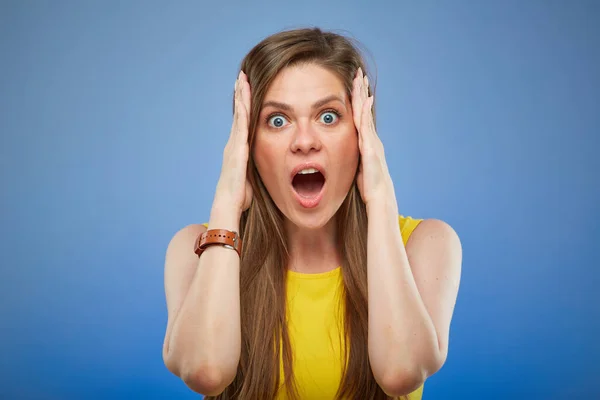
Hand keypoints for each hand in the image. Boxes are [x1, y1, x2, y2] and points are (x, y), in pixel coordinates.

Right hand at [214, 71, 252, 216]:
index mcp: (237, 150)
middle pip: (238, 113)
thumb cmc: (240, 196)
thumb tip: (259, 173)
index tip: (245, 93)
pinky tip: (244, 94)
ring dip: (240, 95)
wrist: (229, 202)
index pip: (242, 124)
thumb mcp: (249, 179)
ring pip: (239, 113)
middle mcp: (233, 143)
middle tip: (241, 77)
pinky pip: (241, 121)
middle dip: (240, 95)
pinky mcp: (238, 145)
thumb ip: (253, 170)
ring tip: (242, 79)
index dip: (243, 108)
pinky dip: (242, 107)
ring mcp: (234, 143)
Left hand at [352, 68, 394, 207]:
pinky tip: (364, 99)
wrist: (379, 196)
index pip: (361, 116)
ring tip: (360, 79)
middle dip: (361, 92)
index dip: (358, 101)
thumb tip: (349, 155)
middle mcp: (370, 138)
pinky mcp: (369, 147)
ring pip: (365, 113)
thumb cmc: (368, 185)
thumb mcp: (358, 166)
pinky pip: (365, 125)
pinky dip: (364, 111)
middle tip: (359, 73)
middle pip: (364, 110)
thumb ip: (354, 157)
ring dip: (362, 96)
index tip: (355, 86)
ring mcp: (371, 141)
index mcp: (366, 142)